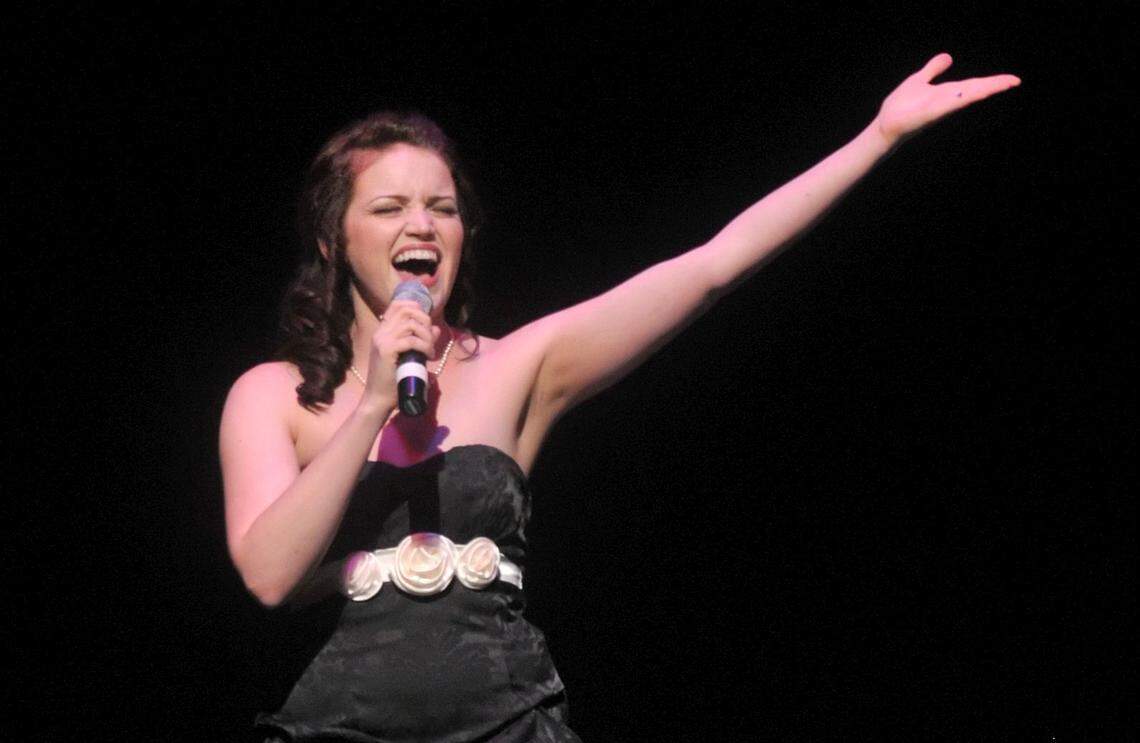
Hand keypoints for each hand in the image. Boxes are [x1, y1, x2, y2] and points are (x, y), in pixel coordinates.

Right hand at [360, 300, 440, 410]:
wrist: (378, 399)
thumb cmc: (392, 381)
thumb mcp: (409, 357)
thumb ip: (420, 341)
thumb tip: (435, 328)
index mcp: (382, 331)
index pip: (397, 305)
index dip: (415, 307)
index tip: (427, 323)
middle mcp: (381, 332)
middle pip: (406, 310)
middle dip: (424, 320)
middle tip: (431, 339)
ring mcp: (382, 340)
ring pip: (411, 324)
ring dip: (426, 336)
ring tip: (430, 351)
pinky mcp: (386, 350)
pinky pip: (411, 340)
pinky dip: (424, 346)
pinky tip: (428, 356)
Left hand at [874, 53, 1020, 148]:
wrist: (885, 124)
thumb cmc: (900, 107)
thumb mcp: (919, 80)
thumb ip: (933, 69)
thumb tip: (949, 56)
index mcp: (946, 93)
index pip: (973, 85)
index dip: (992, 82)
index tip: (1013, 79)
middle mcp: (947, 101)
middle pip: (974, 90)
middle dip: (994, 85)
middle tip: (1015, 80)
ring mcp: (940, 107)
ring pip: (966, 96)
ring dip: (984, 90)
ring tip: (1005, 83)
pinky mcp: (930, 113)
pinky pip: (948, 105)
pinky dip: (961, 99)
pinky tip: (975, 94)